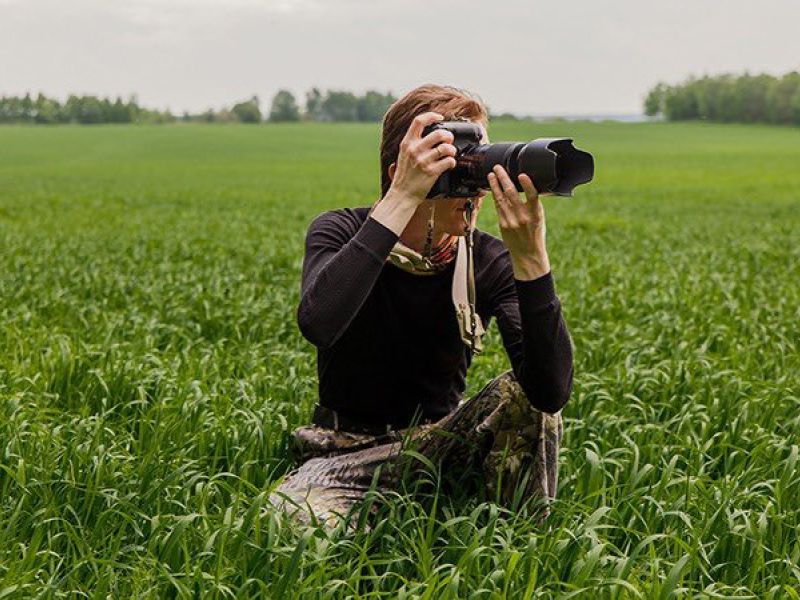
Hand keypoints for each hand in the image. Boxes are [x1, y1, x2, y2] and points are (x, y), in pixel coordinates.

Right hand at [387, 112, 457, 204]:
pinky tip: (449, 164)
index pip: (419, 121)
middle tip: (449, 140)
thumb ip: (413, 143)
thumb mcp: (403, 155)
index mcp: (407, 143)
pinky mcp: (431, 172)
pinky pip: (448, 161)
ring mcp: (423, 161)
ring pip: (446, 147)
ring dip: (452, 150)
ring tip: (451, 153)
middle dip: (448, 135)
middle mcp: (415, 150)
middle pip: (438, 133)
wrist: (402, 194)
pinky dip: (452, 162)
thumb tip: (429, 133)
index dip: (432, 116)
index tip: (440, 118)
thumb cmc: (404, 176)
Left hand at [487, 165, 550, 279]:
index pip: (532, 196)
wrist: (528, 254)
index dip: (527, 185)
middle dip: (503, 178)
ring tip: (491, 175)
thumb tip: (525, 187)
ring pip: (500, 199)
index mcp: (536, 214)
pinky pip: (497, 207)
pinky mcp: (502, 224)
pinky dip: (494, 196)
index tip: (522, 174)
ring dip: (494, 185)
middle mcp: (523, 217)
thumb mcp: (539, 218)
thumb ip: (532, 205)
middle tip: (498, 168)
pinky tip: (492, 189)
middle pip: (511, 194)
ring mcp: (511, 221)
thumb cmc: (535, 234)